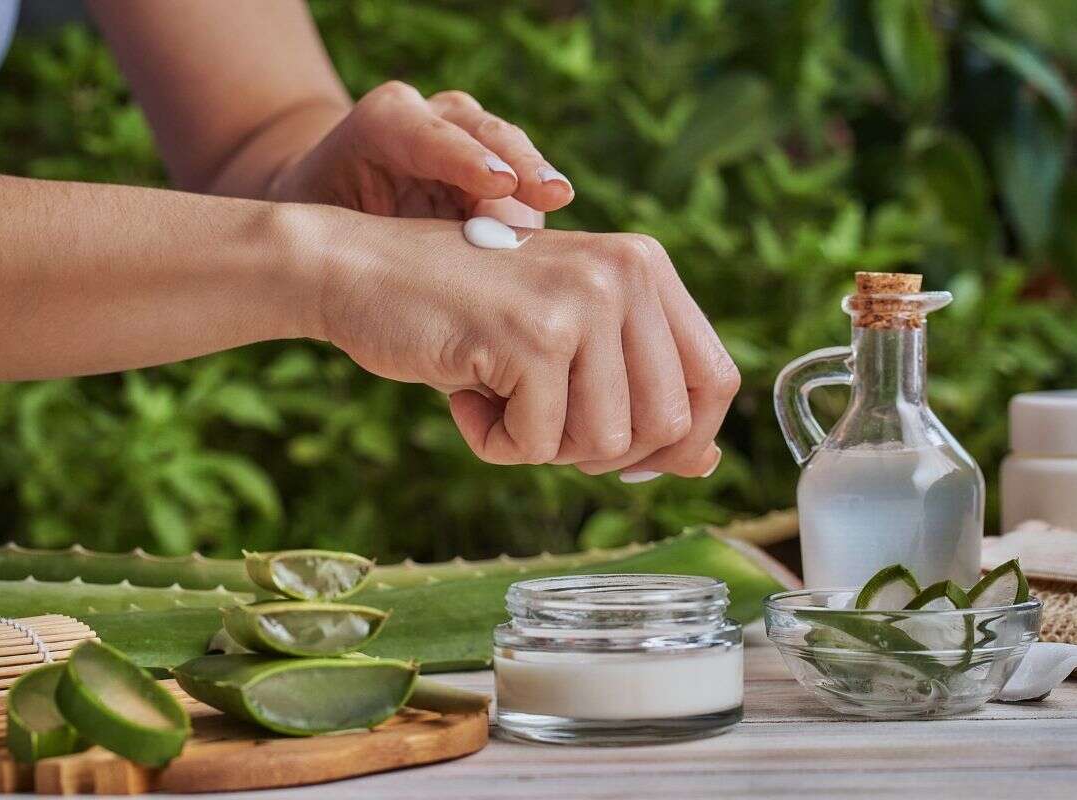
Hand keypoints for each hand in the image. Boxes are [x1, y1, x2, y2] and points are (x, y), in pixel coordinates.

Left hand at [269, 82, 571, 227]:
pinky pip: (524, 188)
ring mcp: (471, 140)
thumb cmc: (323, 216)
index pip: (427, 134)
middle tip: (549, 195)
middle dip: (518, 164)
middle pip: (484, 133)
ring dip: (537, 184)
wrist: (337, 199)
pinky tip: (555, 241)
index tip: (499, 185)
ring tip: (558, 209)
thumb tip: (394, 277)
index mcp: (384, 123)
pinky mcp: (496, 172)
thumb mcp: (319, 222)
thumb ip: (352, 237)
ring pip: (513, 153)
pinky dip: (536, 213)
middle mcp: (435, 119)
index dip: (465, 158)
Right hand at [312, 211, 737, 478]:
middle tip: (537, 416)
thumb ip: (636, 391)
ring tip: (496, 392)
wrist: (361, 272)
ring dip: (540, 443)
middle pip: (666, 427)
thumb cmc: (462, 314)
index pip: (715, 379)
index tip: (626, 456)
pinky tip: (466, 392)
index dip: (681, 439)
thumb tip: (704, 464)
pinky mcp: (533, 337)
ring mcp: (582, 301)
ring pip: (604, 445)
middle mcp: (625, 272)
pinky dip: (494, 442)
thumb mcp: (564, 343)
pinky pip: (538, 445)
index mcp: (644, 266)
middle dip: (597, 449)